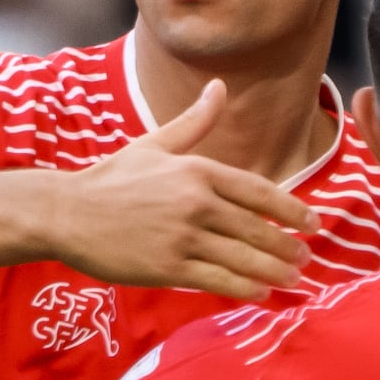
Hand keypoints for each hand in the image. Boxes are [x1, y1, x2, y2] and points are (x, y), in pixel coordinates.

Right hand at [48, 81, 313, 300]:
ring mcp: (182, 237)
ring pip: (243, 258)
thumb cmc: (111, 179)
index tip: (314, 223)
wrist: (66, 213)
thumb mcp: (155, 144)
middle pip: (257, 228)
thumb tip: (220, 87)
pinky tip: (261, 293)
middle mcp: (196, 203)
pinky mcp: (167, 267)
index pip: (259, 191)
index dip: (291, 209)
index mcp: (197, 171)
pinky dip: (244, 288)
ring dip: (274, 270)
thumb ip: (194, 122)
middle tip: (307, 257)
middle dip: (288, 246)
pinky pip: (217, 280)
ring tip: (293, 278)